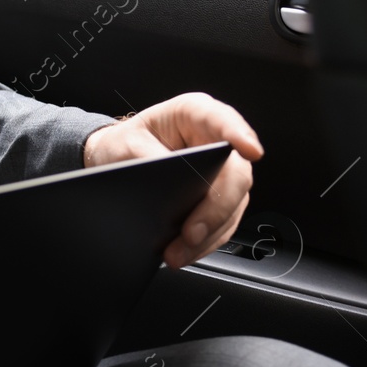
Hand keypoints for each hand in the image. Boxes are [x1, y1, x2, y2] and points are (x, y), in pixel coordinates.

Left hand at [82, 92, 263, 269]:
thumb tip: (166, 182)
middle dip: (216, 208)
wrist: (116, 162)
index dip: (239, 134)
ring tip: (179, 252)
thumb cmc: (123, 144)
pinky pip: (223, 222)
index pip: (223, 120)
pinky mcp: (218, 197)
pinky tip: (186, 251)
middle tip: (192, 232)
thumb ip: (146, 158)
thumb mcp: (125, 144)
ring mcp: (221, 171)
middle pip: (235, 173)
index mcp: (194, 114)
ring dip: (209, 233)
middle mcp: (215, 141)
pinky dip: (206, 241)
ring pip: (233, 205)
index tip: (250, 150)